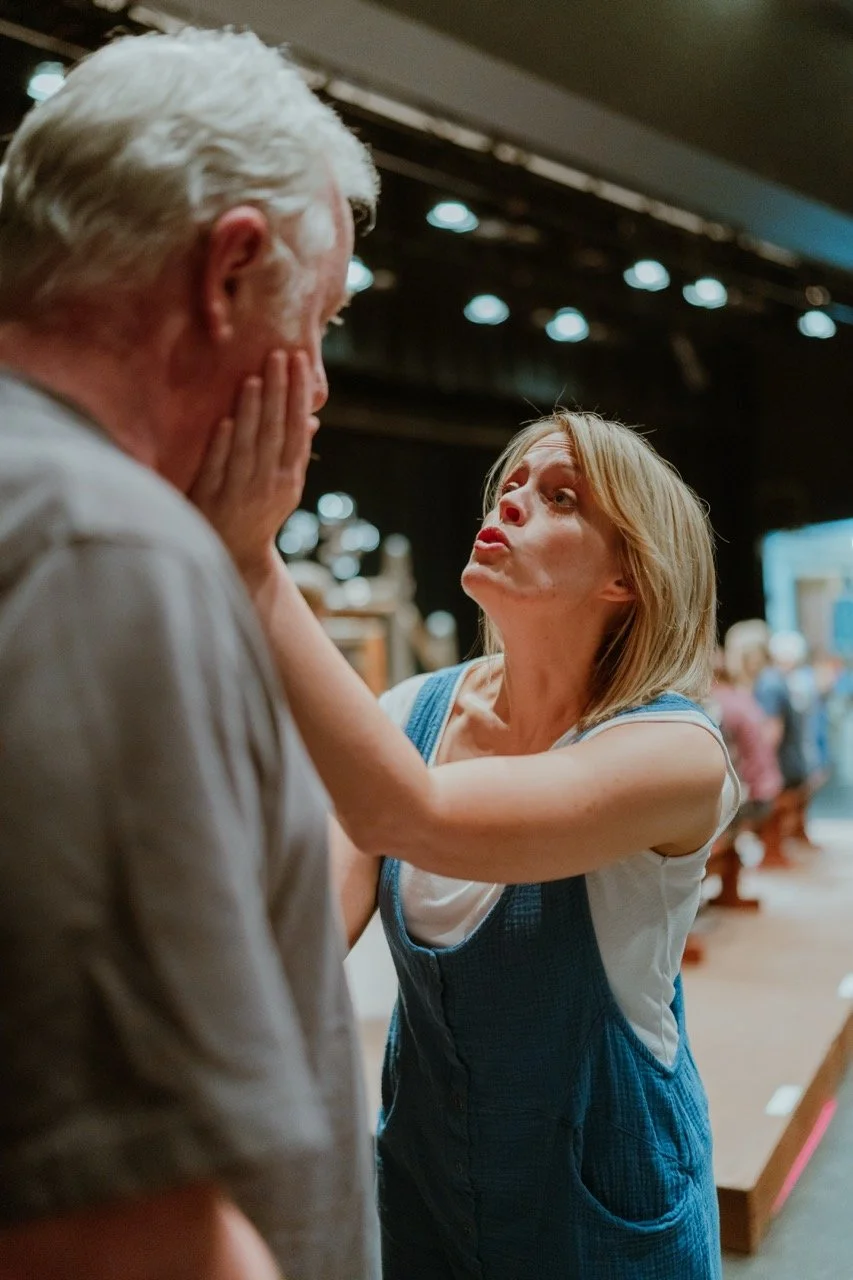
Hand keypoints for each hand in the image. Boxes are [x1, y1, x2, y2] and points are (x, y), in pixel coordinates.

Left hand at [190, 349, 317, 577]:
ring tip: (254, 379)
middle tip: (278, 355)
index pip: (298, 429)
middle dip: (279, 392)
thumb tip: (310, 419)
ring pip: (250, 447)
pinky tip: (226, 421)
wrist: (234, 557)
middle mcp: (270, 485)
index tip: (300, 363)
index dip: (299, 395)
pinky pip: (220, 468)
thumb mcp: (284, 487)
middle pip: (276, 432)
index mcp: (290, 480)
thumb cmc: (258, 514)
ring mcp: (241, 493)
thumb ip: (294, 454)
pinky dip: (223, 445)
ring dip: (252, 412)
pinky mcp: (213, 500)